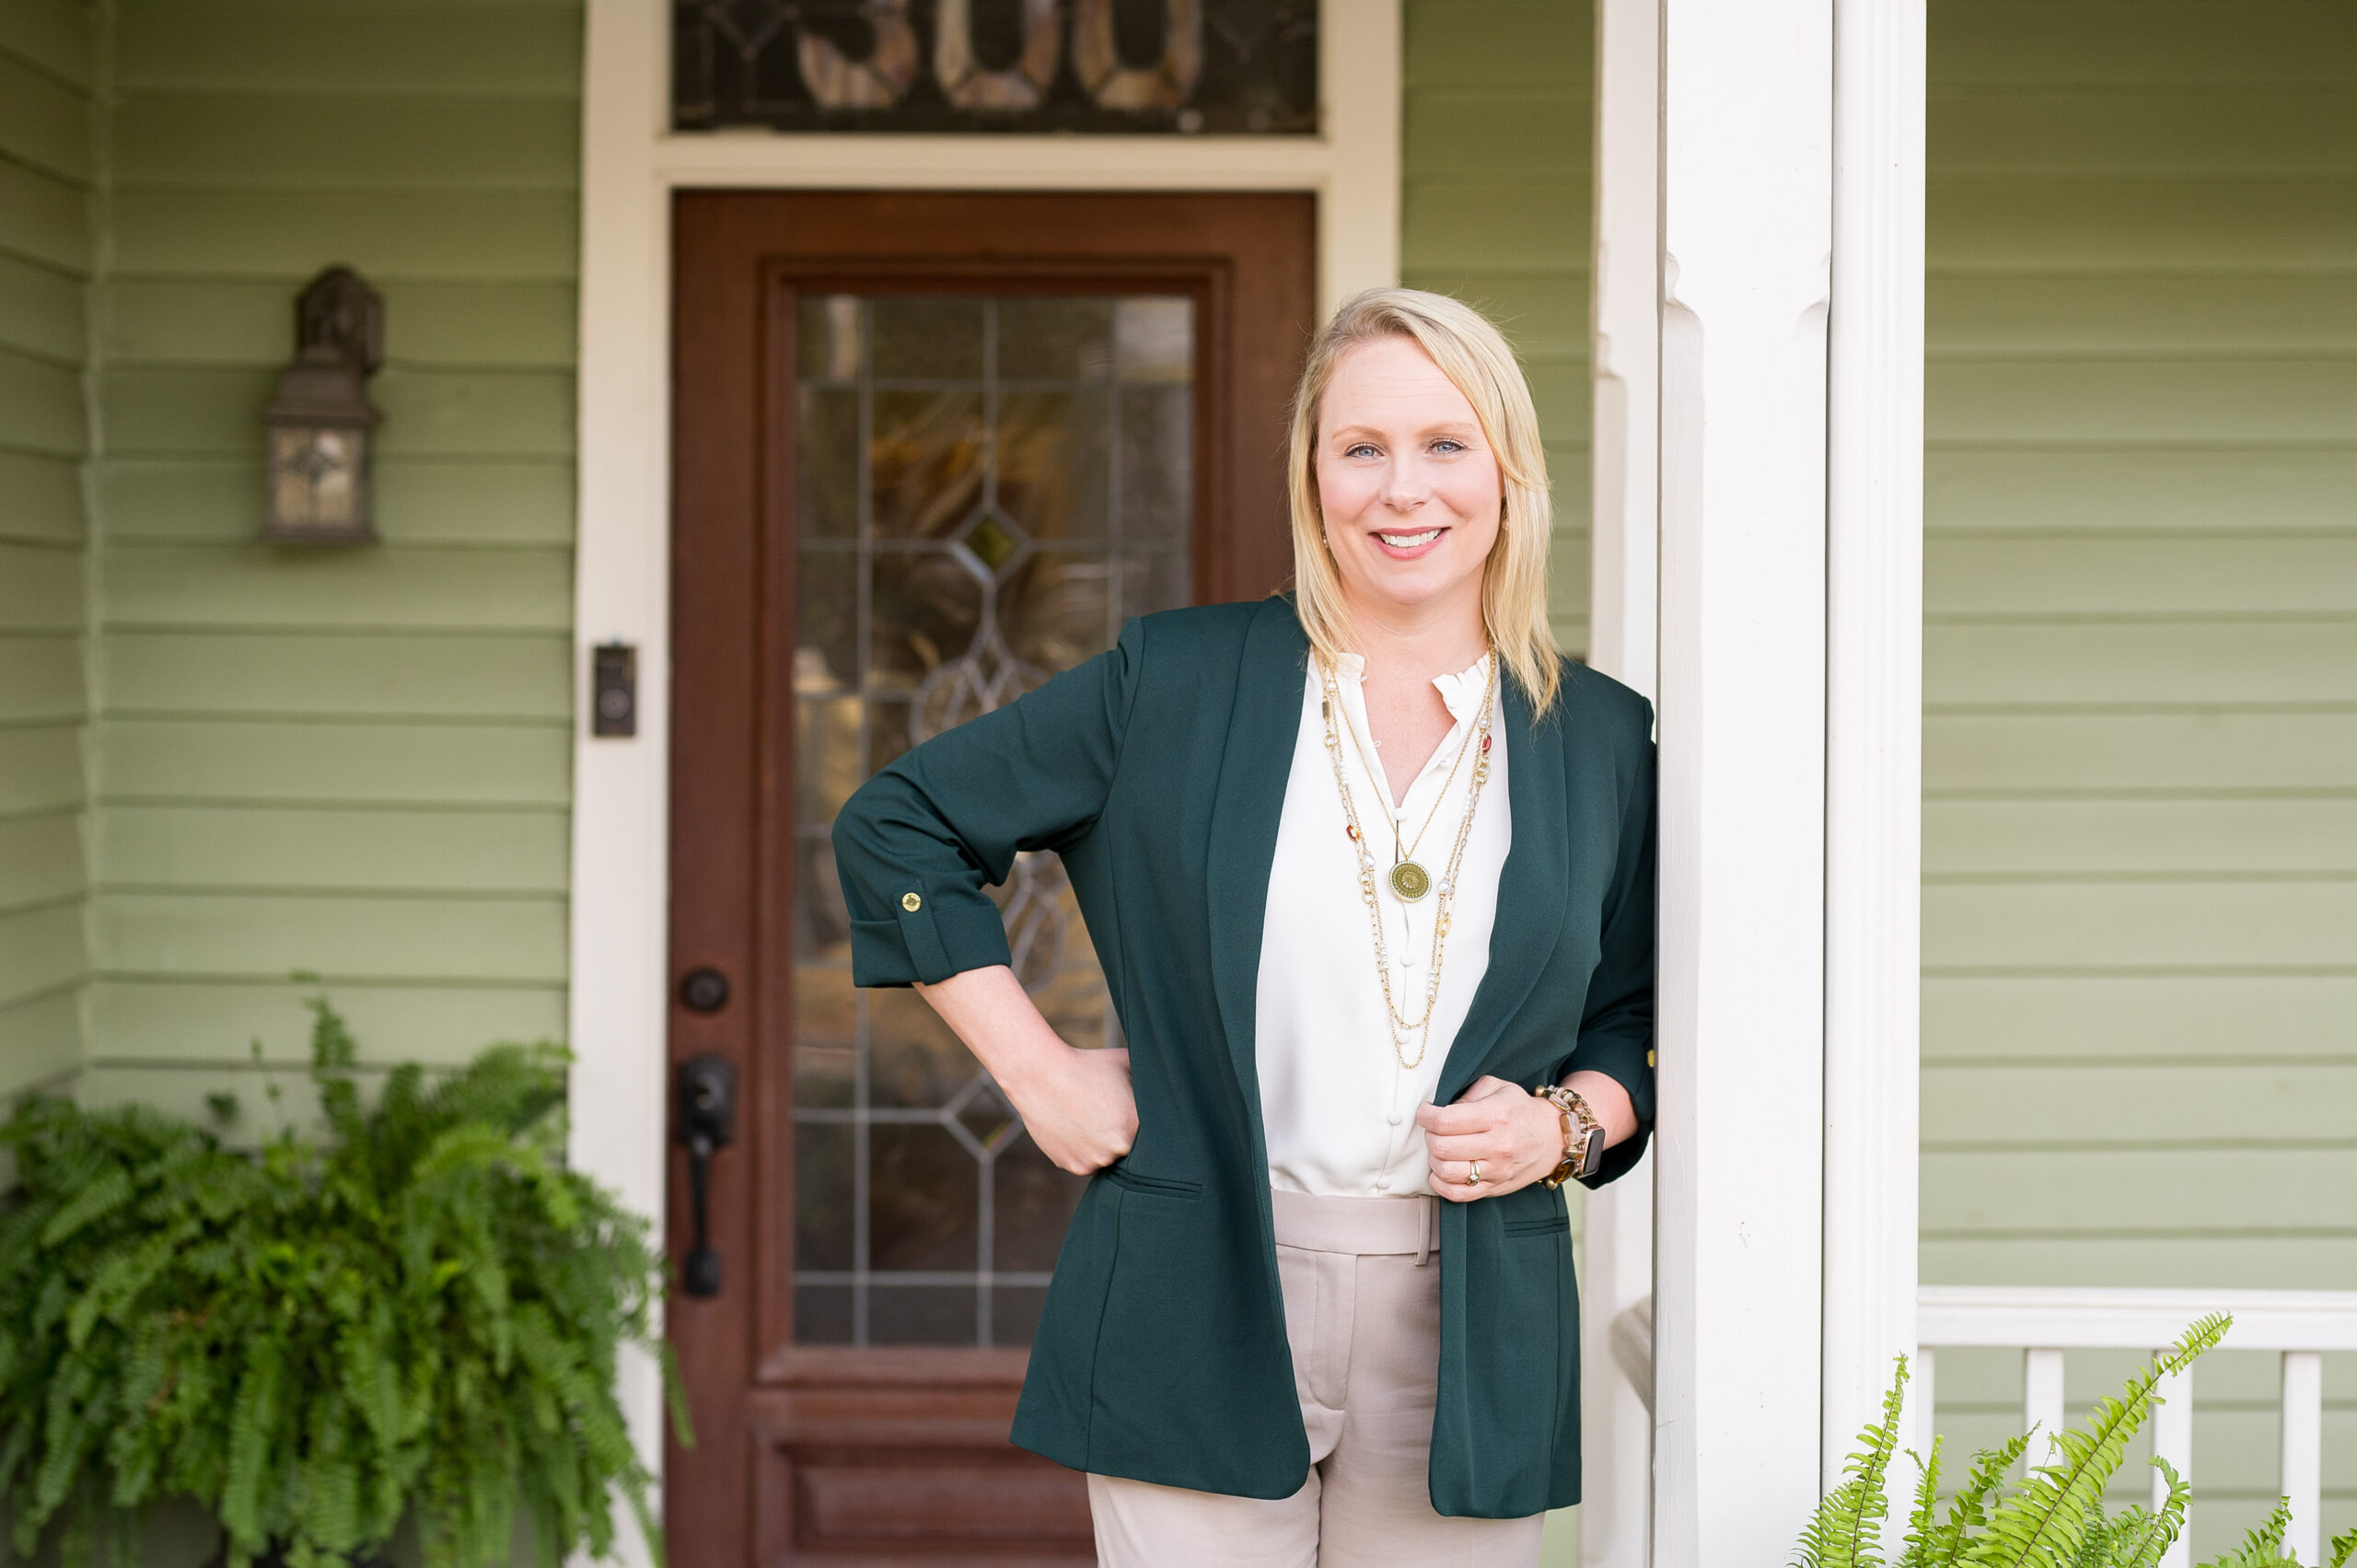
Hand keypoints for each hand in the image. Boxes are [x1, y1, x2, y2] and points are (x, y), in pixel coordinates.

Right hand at [913, 965, 1137, 1175]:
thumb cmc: (1086, 1064)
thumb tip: (1169, 1080)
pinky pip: (1086, 1162)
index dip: (1146, 1126)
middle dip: (1125, 1136)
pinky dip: (1084, 1149)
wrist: (1040, 1074)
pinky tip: (1076, 1126)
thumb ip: (1148, 1079)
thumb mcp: (1126, 1063)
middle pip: (1131, 1151)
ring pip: (1108, 1158)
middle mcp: (1117, 1149)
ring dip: (1104, 1145)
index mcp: (1135, 1125)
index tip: (1137, 1115)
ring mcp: (1094, 1160)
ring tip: (1092, 1118)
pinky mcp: (1073, 1166)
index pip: (1154, 1137)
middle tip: (1112, 1116)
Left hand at [1417, 1074, 1565, 1201]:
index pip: (1445, 1121)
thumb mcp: (1497, 1087)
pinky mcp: (1495, 1188)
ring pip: (1446, 1172)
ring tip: (1440, 1148)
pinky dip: (1441, 1184)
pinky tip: (1441, 1171)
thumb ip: (1467, 1094)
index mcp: (1496, 1116)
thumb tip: (1440, 1111)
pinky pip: (1458, 1194)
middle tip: (1434, 1129)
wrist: (1553, 1138)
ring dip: (1434, 1159)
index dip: (1426, 1116)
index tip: (1426, 1112)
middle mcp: (1497, 1145)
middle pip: (1442, 1147)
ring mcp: (1497, 1170)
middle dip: (1429, 1135)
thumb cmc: (1520, 1110)